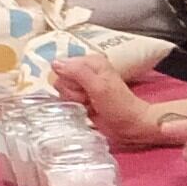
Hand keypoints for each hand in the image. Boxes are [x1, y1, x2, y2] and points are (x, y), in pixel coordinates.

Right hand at [51, 53, 167, 148]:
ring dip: (74, 100)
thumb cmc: (119, 105)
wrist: (131, 124)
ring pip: (62, 90)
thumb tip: (55, 64)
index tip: (83, 89)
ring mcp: (82, 83)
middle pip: (60, 79)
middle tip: (88, 98)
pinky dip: (74, 106)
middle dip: (72, 92)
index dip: (69, 80)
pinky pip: (65, 99)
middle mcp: (84, 69)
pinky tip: (87, 108)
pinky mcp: (81, 96)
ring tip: (90, 103)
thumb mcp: (99, 87)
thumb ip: (78, 73)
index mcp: (90, 61)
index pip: (60, 66)